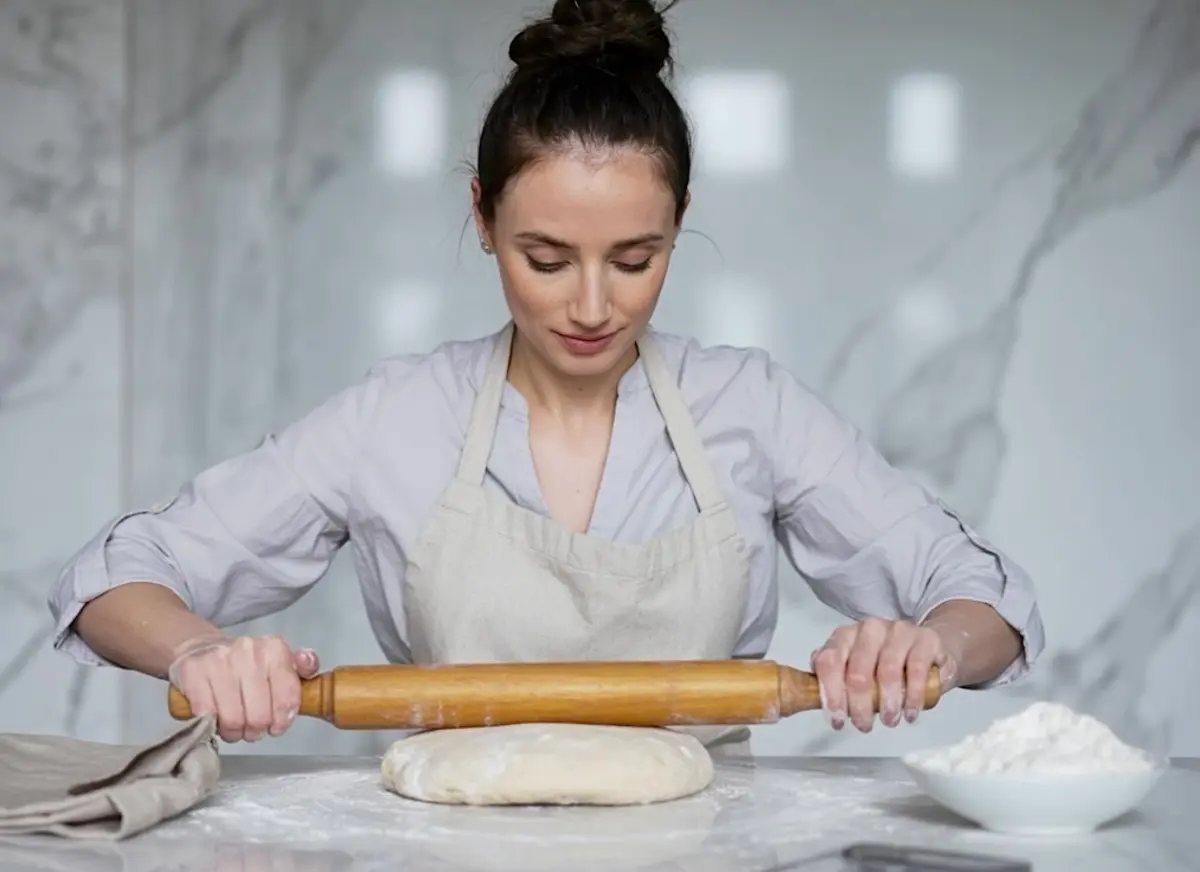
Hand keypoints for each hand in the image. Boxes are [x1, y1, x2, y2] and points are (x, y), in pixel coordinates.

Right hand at [167, 634, 319, 742]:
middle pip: (259, 714)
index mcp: (275, 649)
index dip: (282, 720)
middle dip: (256, 730)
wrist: (201, 649)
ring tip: (234, 727)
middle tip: (252, 729)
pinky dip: (211, 724)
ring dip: (234, 732)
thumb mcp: (279, 662)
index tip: (276, 726)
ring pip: (233, 719)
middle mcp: (248, 650)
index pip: (288, 697)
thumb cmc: (245, 665)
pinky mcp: (192, 671)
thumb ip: (302, 667)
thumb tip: (308, 663)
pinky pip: (207, 714)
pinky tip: (215, 719)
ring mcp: (219, 660)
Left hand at [811, 618, 958, 732]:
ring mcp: (898, 631)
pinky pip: (916, 670)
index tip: (837, 721)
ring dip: (887, 703)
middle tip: (864, 726)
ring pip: (887, 671)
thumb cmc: (885, 663)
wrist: (929, 647)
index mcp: (845, 636)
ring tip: (889, 721)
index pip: (829, 661)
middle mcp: (869, 629)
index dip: (830, 694)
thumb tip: (816, 695)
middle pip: (857, 672)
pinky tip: (910, 713)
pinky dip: (912, 697)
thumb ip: (836, 678)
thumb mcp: (857, 668)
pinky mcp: (925, 639)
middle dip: (859, 706)